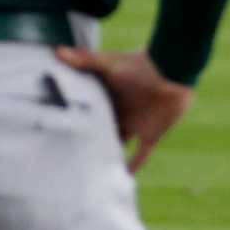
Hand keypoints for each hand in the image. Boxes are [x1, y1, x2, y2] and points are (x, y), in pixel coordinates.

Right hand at [55, 45, 193, 172]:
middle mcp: (120, 113)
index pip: (88, 112)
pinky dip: (134, 166)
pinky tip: (123, 179)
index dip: (76, 121)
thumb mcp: (107, 63)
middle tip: (67, 158)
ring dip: (108, 156)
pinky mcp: (151, 134)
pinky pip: (141, 154)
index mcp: (107, 98)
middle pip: (101, 131)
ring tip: (89, 173)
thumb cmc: (139, 64)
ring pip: (118, 144)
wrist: (172, 71)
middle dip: (88, 142)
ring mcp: (135, 125)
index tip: (58, 133)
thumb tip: (56, 50)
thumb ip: (83, 60)